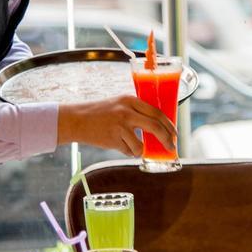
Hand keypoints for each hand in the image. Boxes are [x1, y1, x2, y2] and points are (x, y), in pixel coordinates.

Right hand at [57, 95, 176, 156]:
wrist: (77, 119)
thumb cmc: (99, 113)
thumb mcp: (119, 105)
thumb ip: (136, 112)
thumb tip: (159, 127)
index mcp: (130, 100)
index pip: (157, 112)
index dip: (169, 125)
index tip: (174, 134)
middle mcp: (127, 111)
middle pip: (155, 127)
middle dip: (166, 140)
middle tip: (170, 148)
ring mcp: (120, 126)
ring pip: (141, 145)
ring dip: (138, 149)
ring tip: (126, 144)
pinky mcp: (113, 139)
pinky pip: (128, 151)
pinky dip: (126, 151)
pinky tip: (115, 143)